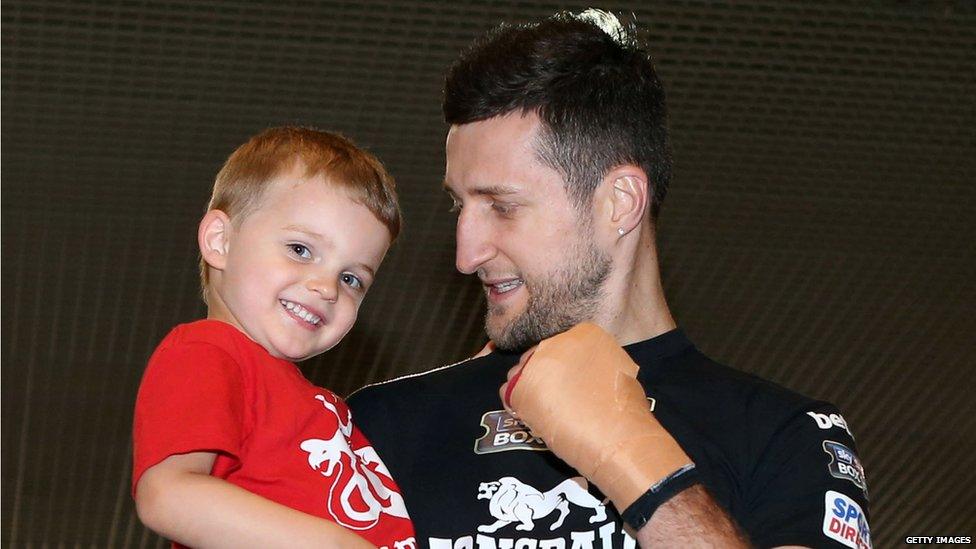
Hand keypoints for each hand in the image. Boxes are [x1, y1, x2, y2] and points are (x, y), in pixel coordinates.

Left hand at [498, 323, 692, 510]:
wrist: (615, 435)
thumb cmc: (623, 408)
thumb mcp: (617, 370)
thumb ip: (596, 363)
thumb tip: (584, 372)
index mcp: (585, 333)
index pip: (564, 346)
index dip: (566, 367)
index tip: (572, 384)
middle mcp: (557, 340)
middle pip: (541, 356)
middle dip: (545, 375)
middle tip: (557, 400)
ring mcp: (535, 361)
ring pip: (522, 371)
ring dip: (531, 388)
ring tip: (546, 411)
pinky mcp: (520, 385)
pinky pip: (509, 390)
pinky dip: (517, 403)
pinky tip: (533, 416)